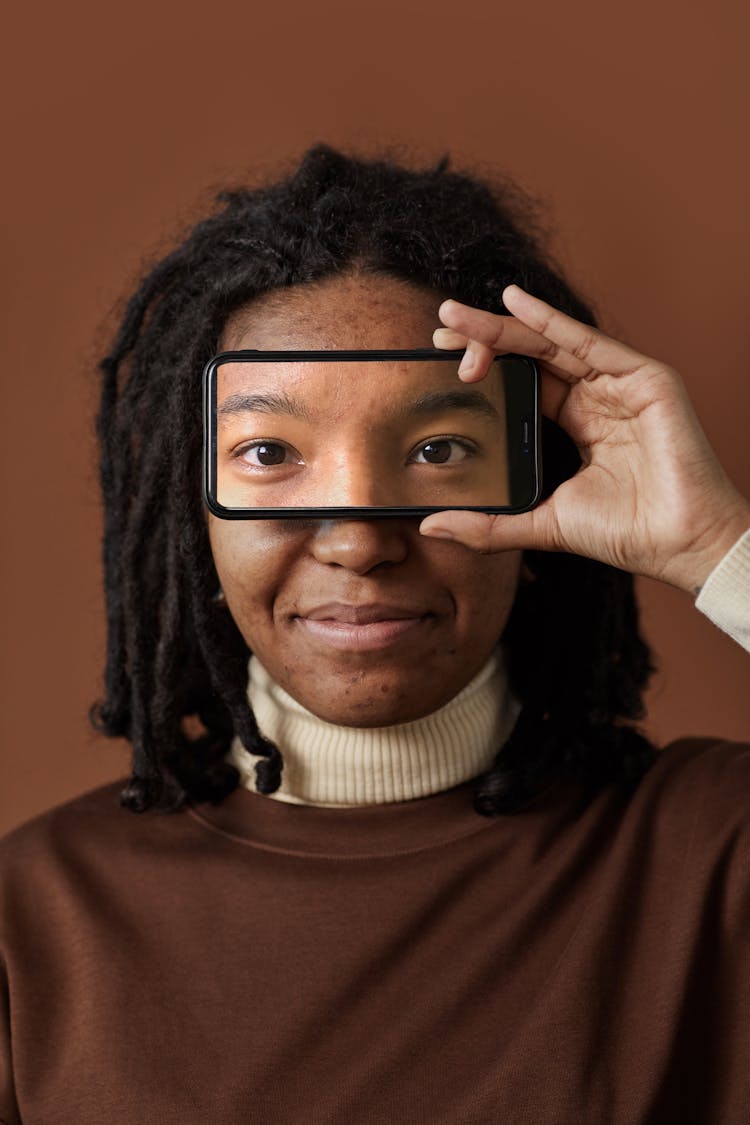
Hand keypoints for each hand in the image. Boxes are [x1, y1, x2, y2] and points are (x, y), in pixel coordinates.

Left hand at [421, 285, 749, 593]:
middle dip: (483, 341)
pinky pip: (587, 342)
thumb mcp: (541, 524)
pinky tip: (512, 303)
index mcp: (578, 423)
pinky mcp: (644, 379)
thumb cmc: (626, 534)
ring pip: (551, 343)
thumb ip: (488, 525)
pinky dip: (549, 320)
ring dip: (502, 327)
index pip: (523, 382)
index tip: (440, 364)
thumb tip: (432, 526)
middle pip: (532, 357)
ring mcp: (621, 384)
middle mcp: (598, 397)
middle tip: (439, 333)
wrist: (679, 546)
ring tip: (457, 318)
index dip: (486, 368)